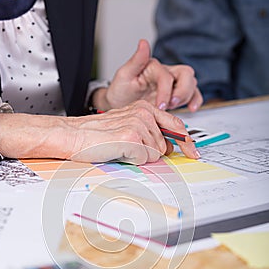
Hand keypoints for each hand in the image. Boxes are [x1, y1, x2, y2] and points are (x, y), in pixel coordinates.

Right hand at [71, 100, 199, 162]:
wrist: (74, 135)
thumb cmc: (97, 134)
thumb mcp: (127, 126)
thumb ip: (150, 132)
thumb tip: (167, 148)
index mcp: (145, 108)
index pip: (175, 125)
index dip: (186, 142)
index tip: (193, 152)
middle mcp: (145, 113)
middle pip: (164, 145)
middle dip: (151, 152)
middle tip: (129, 149)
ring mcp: (139, 124)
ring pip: (155, 154)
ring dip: (139, 156)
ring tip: (121, 148)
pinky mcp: (132, 137)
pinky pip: (144, 158)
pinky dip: (132, 160)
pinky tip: (119, 151)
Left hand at [94, 39, 202, 112]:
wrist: (120, 104)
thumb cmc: (121, 90)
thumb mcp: (124, 76)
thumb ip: (136, 60)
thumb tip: (143, 43)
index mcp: (153, 66)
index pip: (166, 76)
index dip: (165, 91)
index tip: (159, 106)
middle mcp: (166, 72)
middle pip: (186, 74)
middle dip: (182, 91)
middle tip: (171, 105)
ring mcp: (172, 83)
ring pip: (191, 84)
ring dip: (186, 97)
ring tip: (172, 108)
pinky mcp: (176, 94)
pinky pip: (192, 94)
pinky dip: (195, 100)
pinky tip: (191, 108)